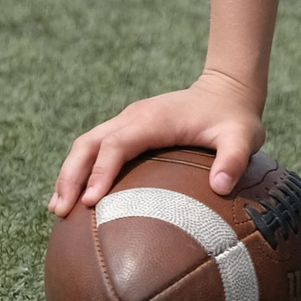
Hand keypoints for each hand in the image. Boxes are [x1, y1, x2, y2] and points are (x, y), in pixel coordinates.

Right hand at [49, 69, 265, 216]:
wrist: (227, 89)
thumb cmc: (234, 117)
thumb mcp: (243, 137)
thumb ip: (234, 159)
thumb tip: (222, 187)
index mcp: (153, 119)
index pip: (117, 144)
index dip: (101, 171)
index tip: (89, 201)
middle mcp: (133, 117)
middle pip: (88, 143)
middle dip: (71, 176)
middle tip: (60, 211)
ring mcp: (127, 122)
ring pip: (86, 145)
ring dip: (69, 174)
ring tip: (57, 209)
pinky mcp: (127, 130)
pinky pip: (96, 149)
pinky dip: (80, 171)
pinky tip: (77, 198)